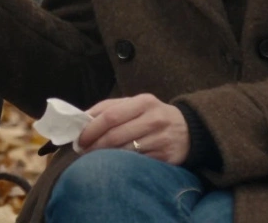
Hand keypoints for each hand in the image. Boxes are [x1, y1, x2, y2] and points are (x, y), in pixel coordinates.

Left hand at [76, 94, 190, 164]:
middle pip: (115, 135)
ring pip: (124, 151)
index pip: (110, 115)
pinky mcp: (166, 157)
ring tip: (93, 159)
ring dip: (105, 157)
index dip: (91, 129)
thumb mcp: (135, 104)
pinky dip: (122, 164)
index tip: (79, 138)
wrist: (188, 130)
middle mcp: (154, 119)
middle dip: (94, 145)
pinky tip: (113, 165)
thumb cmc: (152, 115)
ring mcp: (161, 139)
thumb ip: (109, 108)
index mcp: (143, 102)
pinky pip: (137, 163)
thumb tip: (82, 118)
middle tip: (82, 151)